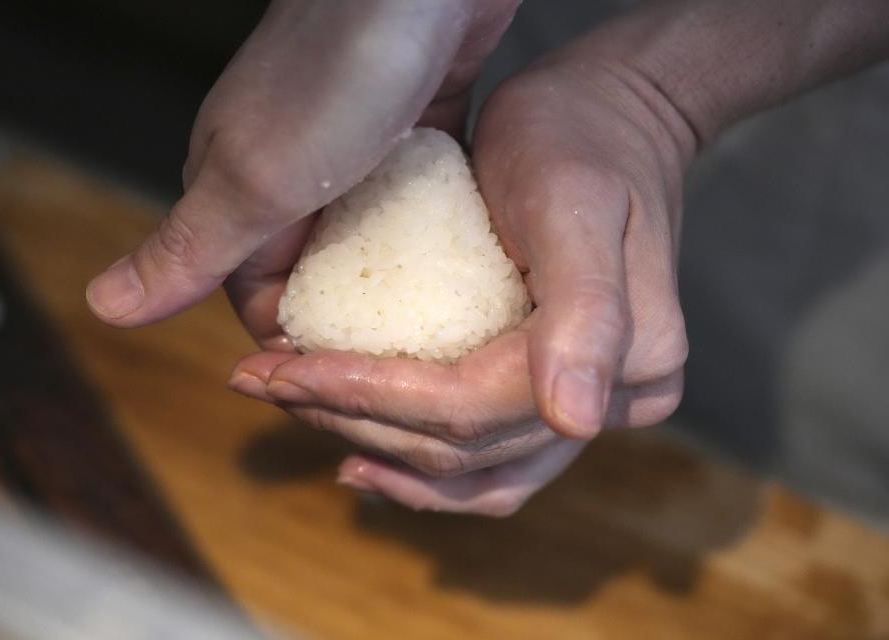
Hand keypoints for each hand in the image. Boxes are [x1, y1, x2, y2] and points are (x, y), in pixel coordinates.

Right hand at [85, 0, 518, 330]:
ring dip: (398, 284)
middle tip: (406, 369)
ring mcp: (354, 149)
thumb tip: (104, 308)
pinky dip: (435, 236)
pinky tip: (467, 265)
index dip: (297, 351)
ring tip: (444, 329)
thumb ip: (189, 247)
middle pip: (315, 275)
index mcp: (239, 188)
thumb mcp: (257, 177)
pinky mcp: (410, 129)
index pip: (258, 298)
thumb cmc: (339, 66)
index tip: (350, 391)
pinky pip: (416, 204)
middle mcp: (293, 172)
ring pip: (367, 243)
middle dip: (352, 324)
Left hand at [230, 48, 691, 515]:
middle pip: (462, 448)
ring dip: (376, 454)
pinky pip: (485, 463)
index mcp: (629, 361)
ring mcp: (588, 410)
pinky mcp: (553, 399)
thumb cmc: (580, 138)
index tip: (282, 372)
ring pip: (468, 472)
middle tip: (266, 384)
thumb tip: (574, 421)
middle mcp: (615, 405)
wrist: (610, 120)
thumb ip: (586, 310)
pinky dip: (421, 471)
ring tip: (299, 413)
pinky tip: (362, 458)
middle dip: (353, 421)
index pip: (470, 407)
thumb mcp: (574, 200)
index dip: (369, 399)